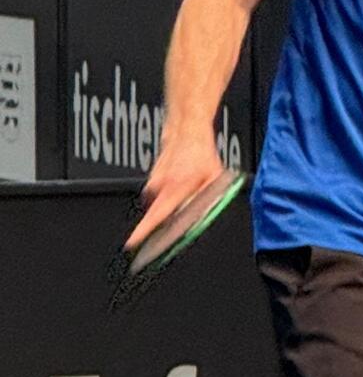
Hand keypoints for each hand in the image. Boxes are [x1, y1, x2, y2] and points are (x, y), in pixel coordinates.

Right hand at [125, 135, 224, 251]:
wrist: (187, 133)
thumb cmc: (201, 155)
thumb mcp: (214, 180)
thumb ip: (207, 202)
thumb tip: (199, 219)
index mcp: (175, 187)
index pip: (156, 215)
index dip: (144, 231)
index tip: (133, 243)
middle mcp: (160, 185)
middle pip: (155, 214)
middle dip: (162, 222)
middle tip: (176, 212)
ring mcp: (154, 180)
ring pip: (159, 203)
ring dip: (170, 204)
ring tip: (185, 190)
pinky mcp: (152, 177)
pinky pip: (157, 194)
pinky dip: (167, 195)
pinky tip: (179, 185)